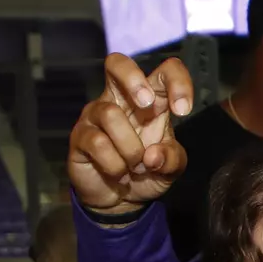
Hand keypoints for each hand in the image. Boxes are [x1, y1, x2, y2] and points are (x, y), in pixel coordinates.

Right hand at [68, 54, 194, 214]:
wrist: (120, 199)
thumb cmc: (147, 172)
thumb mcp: (171, 168)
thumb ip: (171, 158)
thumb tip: (153, 155)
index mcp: (150, 101)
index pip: (164, 72)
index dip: (177, 81)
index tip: (183, 110)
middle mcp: (119, 100)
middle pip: (116, 62)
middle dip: (133, 79)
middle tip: (147, 105)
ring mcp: (96, 116)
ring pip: (111, 114)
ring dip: (130, 148)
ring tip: (135, 166)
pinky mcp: (79, 136)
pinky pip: (98, 143)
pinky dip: (115, 165)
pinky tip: (119, 173)